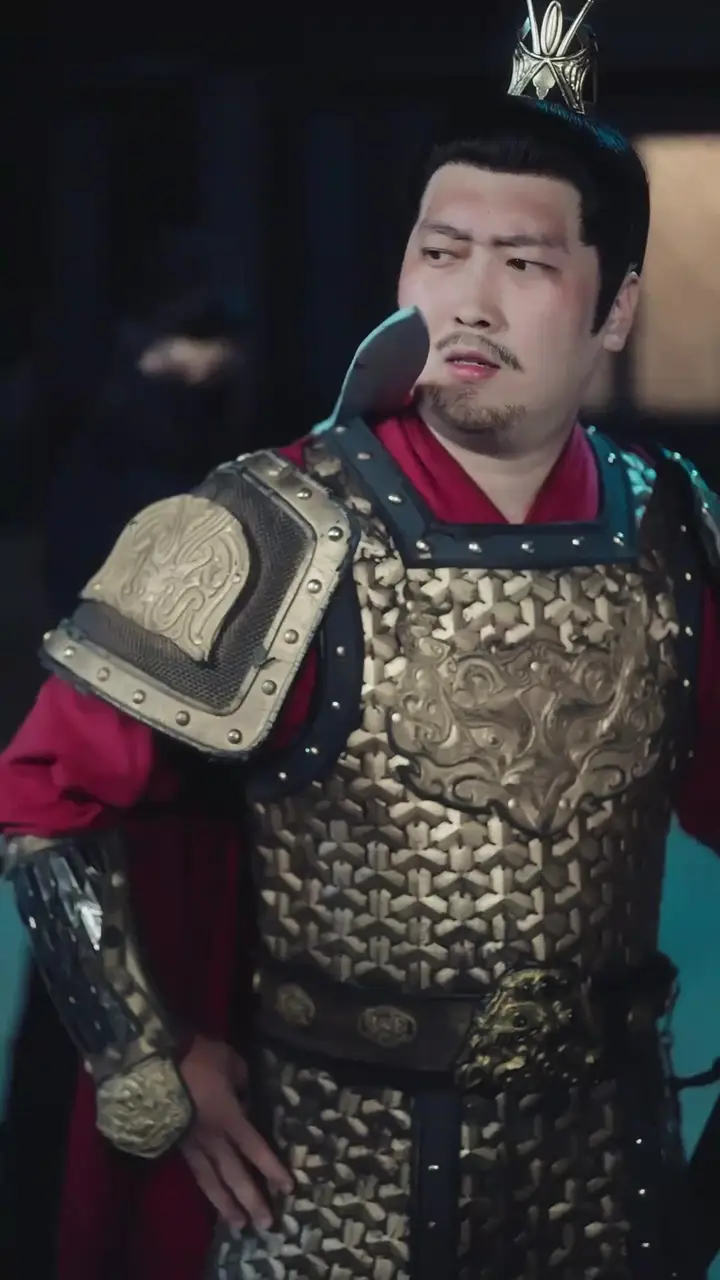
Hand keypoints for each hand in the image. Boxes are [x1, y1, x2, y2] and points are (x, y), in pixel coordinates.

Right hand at [179, 1035, 291, 1230]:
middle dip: (252, 1199)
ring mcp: (191, 1144)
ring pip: (211, 1181)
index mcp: (228, 1117)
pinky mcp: (175, 1144)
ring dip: (226, 1205)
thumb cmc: (195, 1059)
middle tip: (266, 1224)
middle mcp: (212, 1138)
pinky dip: (206, 1188)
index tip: (288, 1189)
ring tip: (238, 1225)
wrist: (153, 1064)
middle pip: (235, 1174)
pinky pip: (195, 1172)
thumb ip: (242, 1081)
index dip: (272, 1169)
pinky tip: (211, 1199)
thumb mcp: (230, 1061)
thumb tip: (244, 1095)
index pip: (255, 1149)